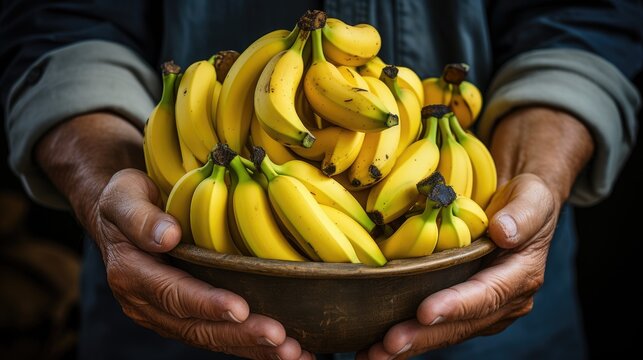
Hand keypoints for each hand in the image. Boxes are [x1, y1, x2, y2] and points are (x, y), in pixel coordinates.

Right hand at [36, 113, 311, 359]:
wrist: (120, 215)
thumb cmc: (127, 200)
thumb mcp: (123, 197)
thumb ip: (140, 217)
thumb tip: (167, 236)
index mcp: (132, 274)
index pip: (172, 294)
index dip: (206, 304)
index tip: (240, 309)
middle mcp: (147, 304)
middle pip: (196, 327)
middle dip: (240, 335)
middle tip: (280, 337)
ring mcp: (167, 315)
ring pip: (211, 338)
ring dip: (252, 348)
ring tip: (292, 352)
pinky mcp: (185, 316)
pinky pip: (219, 335)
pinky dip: (252, 346)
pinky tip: (288, 351)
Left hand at [357, 107, 593, 358]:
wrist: (520, 207)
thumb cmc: (525, 198)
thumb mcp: (533, 197)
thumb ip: (524, 213)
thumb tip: (503, 231)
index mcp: (521, 276)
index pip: (486, 294)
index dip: (456, 305)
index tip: (425, 312)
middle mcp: (504, 301)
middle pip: (462, 324)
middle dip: (423, 336)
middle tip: (388, 344)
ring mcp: (483, 309)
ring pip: (446, 332)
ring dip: (411, 344)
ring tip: (374, 354)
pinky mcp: (464, 308)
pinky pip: (437, 327)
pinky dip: (411, 335)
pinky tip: (378, 346)